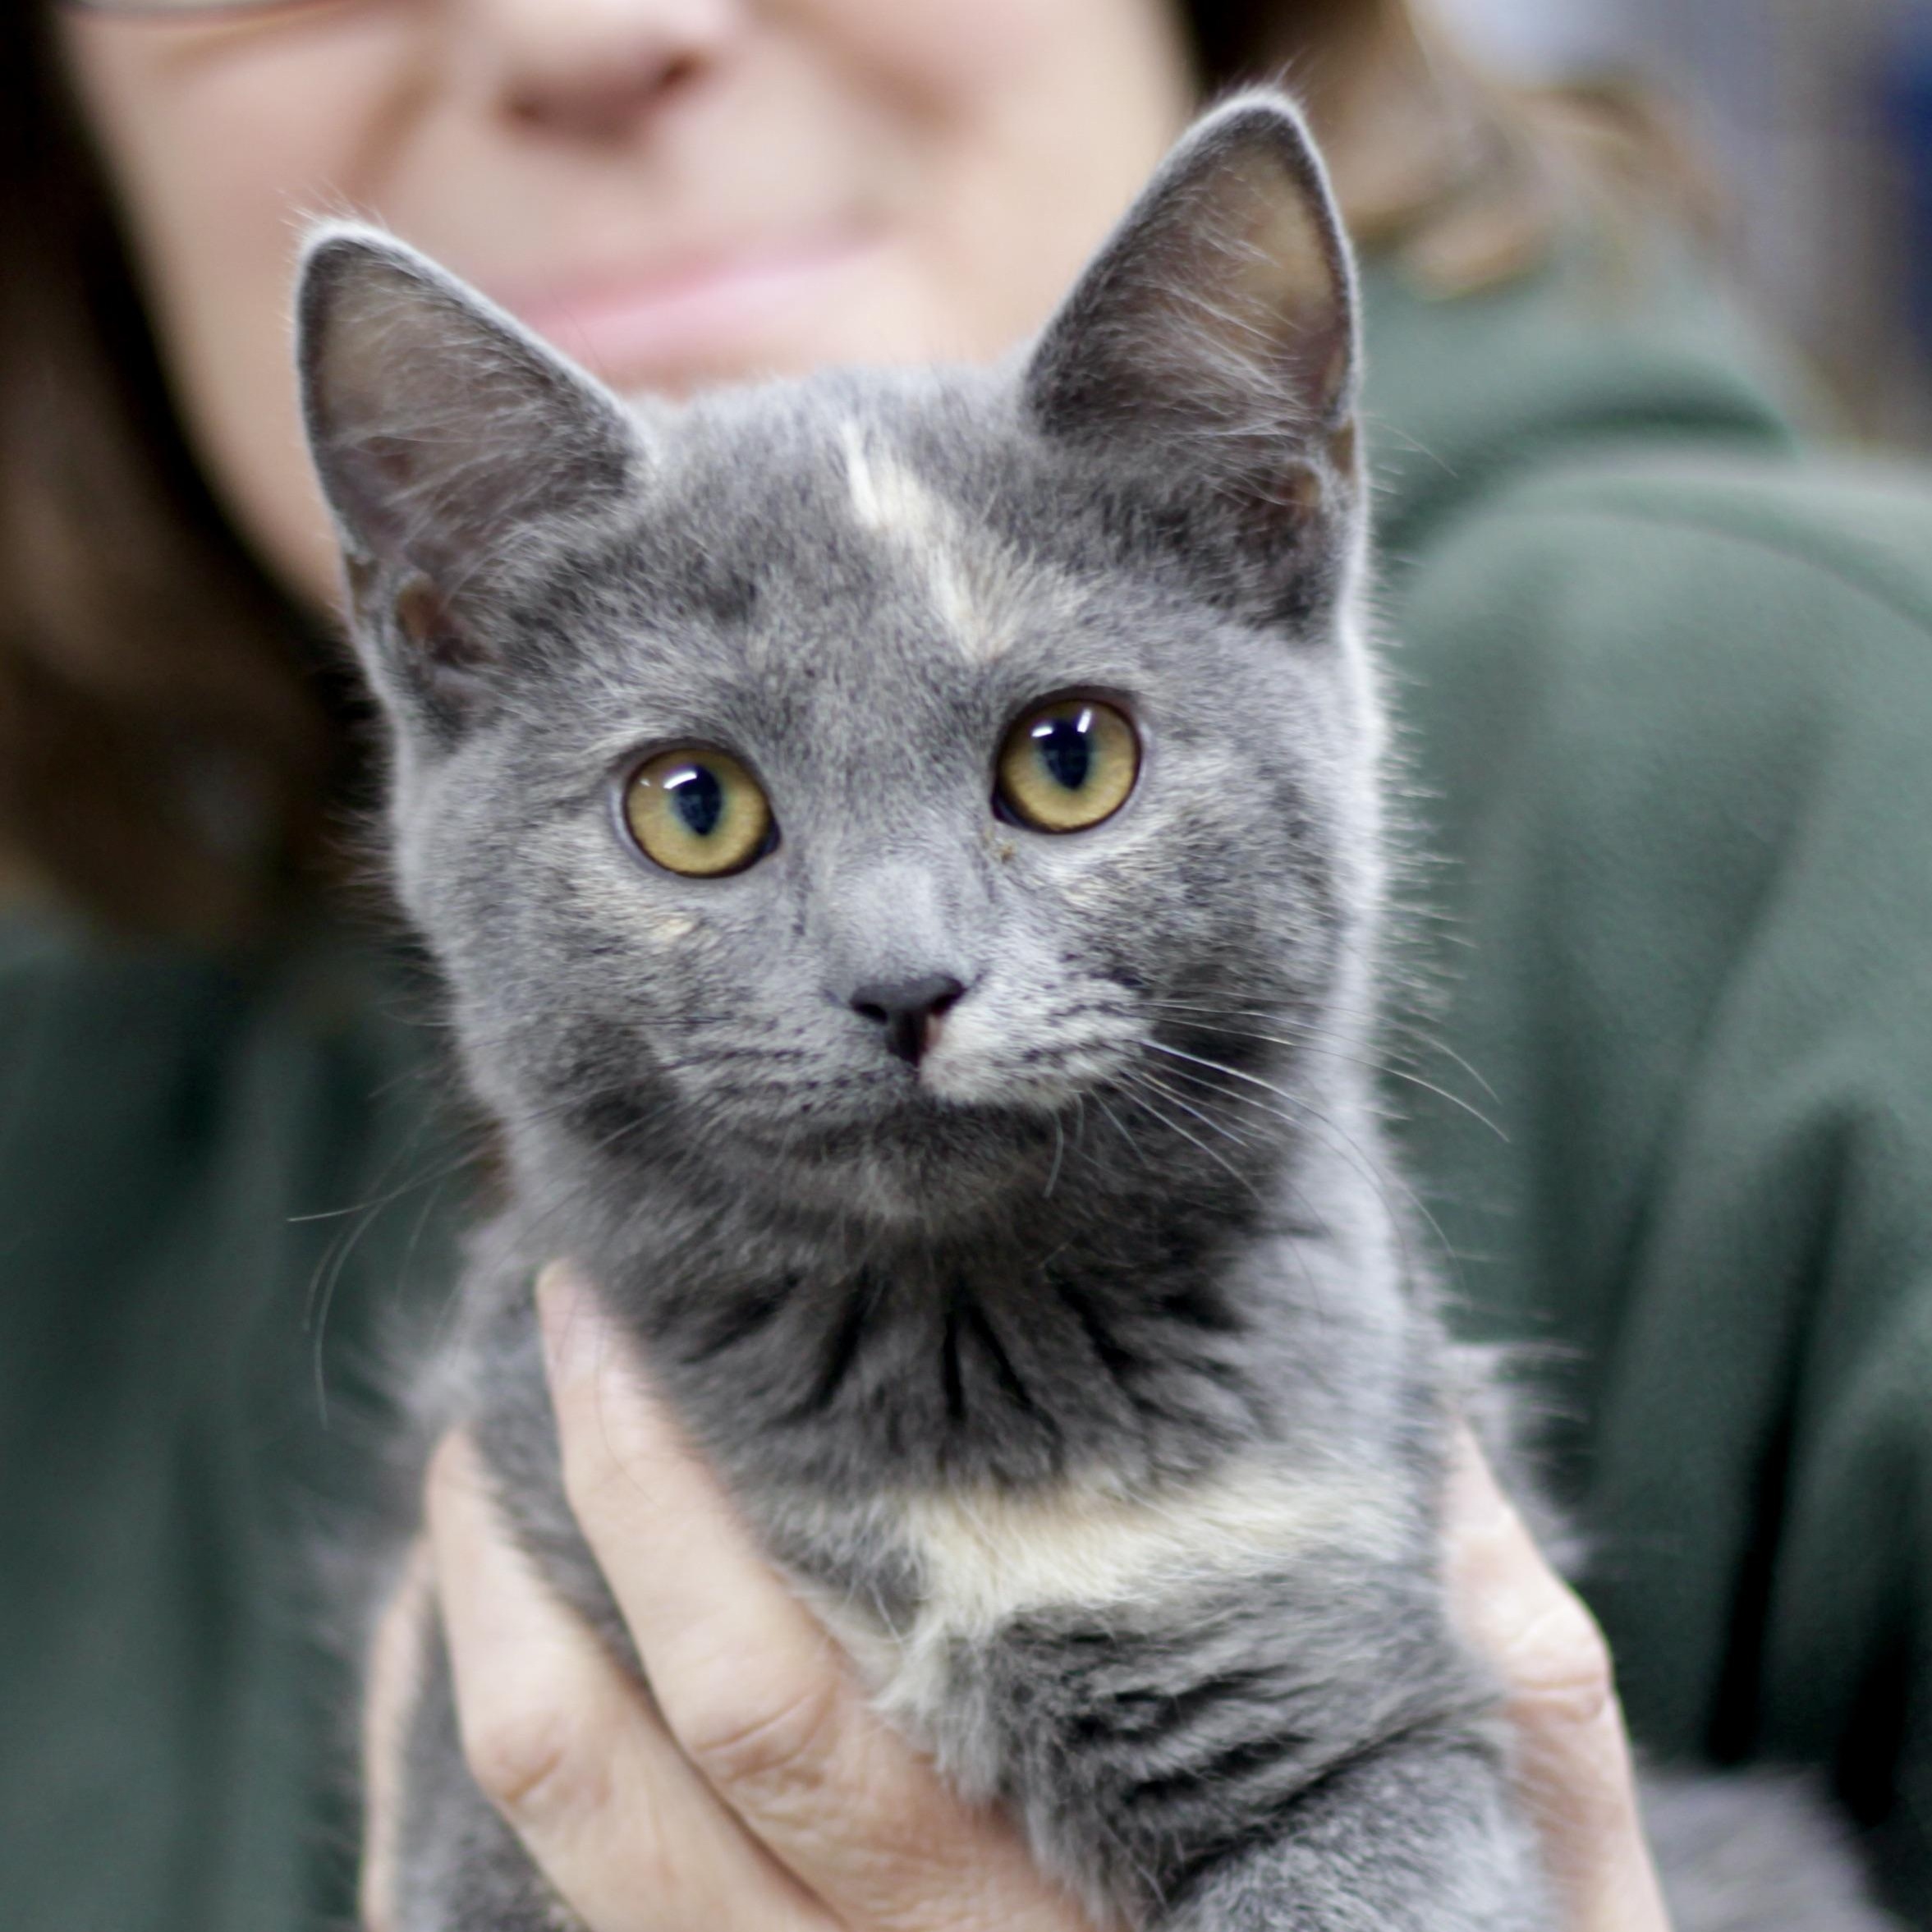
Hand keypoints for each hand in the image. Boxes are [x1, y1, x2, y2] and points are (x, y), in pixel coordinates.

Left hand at [362, 1265, 1671, 1929]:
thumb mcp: (1535, 1881)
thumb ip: (1501, 1675)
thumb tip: (1436, 1439)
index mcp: (1070, 1911)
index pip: (800, 1698)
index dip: (676, 1501)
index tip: (650, 1315)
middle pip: (657, 1746)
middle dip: (571, 1502)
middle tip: (556, 1306)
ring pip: (579, 1850)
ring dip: (489, 1633)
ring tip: (477, 1450)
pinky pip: (579, 1920)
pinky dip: (491, 1767)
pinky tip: (487, 1628)